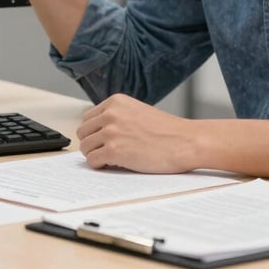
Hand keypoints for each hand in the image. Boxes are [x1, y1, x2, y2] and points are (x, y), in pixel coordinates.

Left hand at [77, 94, 195, 172]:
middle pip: (83, 132)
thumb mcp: (137, 111)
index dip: (95, 132)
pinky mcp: (114, 151)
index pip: (88, 118)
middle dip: (92, 143)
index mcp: (115, 102)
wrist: (186, 141)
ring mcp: (111, 132)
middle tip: (105, 152)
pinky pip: (93, 161)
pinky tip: (114, 165)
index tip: (103, 140)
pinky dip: (100, 166)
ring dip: (95, 155)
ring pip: (85, 147)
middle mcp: (110, 114)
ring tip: (111, 159)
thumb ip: (117, 116)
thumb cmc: (167, 130)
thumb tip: (98, 132)